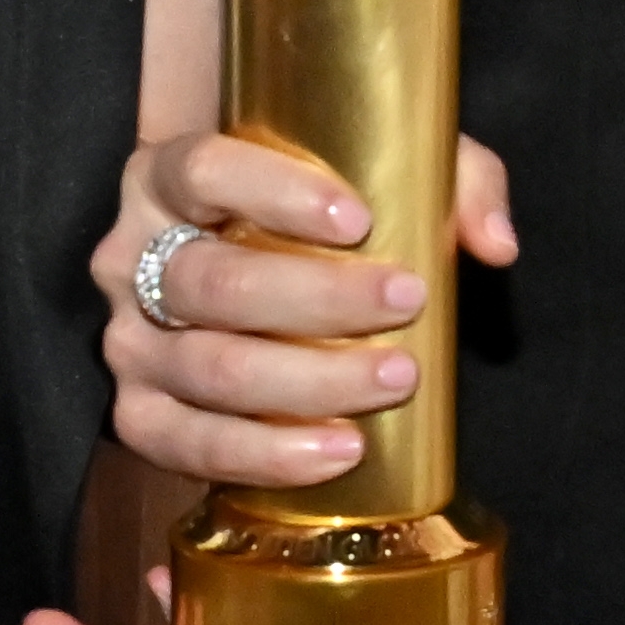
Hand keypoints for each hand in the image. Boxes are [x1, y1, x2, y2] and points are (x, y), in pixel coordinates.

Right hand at [94, 123, 516, 496]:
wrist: (248, 280)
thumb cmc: (313, 219)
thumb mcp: (383, 170)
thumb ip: (452, 182)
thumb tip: (495, 244)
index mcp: (166, 178)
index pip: (202, 171)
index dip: (275, 192)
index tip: (360, 219)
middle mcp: (130, 257)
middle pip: (215, 282)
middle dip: (319, 300)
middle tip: (408, 302)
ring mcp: (129, 341)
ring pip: (209, 367)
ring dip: (307, 383)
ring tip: (394, 378)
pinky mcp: (138, 412)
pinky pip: (180, 444)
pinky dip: (260, 454)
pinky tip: (335, 452)